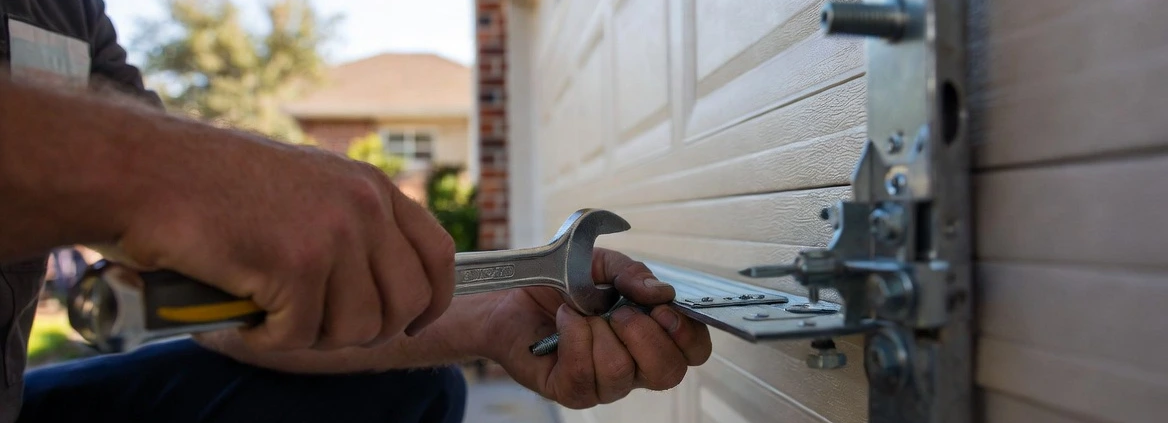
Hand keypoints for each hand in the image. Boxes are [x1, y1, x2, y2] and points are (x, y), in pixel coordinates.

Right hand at [115, 135, 454, 351]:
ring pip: (356, 327)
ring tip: (270, 315)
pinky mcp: (295, 265)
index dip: (431, 299)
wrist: (146, 170)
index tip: (410, 323)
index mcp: (370, 186)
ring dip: (310, 336)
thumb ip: (348, 225)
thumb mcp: (306, 187)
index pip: (436, 254)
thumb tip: (378, 283)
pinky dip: (266, 339)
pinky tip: (240, 316)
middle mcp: (362, 206)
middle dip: (363, 331)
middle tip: (314, 328)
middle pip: (406, 302)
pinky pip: (301, 335)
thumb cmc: (210, 185)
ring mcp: (333, 234)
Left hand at [480, 248, 711, 407]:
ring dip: (599, 333)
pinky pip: (584, 374)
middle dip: (644, 336)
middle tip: (619, 311)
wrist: (513, 294)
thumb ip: (633, 273)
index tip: (663, 310)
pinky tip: (564, 320)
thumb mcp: (601, 264)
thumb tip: (660, 292)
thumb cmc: (562, 281)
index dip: (687, 334)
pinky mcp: (572, 391)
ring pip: (621, 373)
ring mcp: (604, 383)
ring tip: (582, 312)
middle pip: (667, 373)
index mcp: (653, 335)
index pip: (693, 351)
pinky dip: (574, 338)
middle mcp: (635, 366)